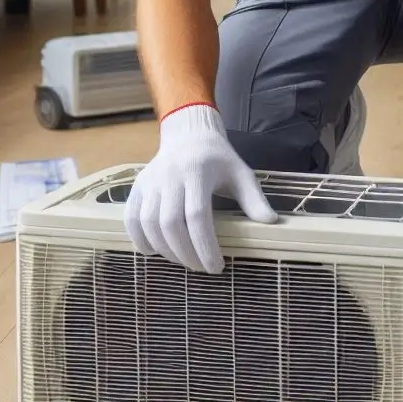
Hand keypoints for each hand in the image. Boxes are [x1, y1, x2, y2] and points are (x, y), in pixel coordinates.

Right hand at [125, 103, 276, 272]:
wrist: (189, 134)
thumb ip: (254, 199)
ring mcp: (150, 180)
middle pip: (170, 223)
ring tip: (183, 260)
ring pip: (149, 224)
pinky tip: (155, 251)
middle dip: (185, 253)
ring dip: (165, 250)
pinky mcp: (138, 186)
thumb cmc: (219, 158)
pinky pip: (131, 219)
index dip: (205, 246)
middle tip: (200, 267)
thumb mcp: (241, 173)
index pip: (197, 215)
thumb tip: (271, 223)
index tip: (217, 267)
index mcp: (198, 170)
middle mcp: (170, 175)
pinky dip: (139, 240)